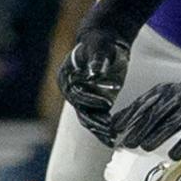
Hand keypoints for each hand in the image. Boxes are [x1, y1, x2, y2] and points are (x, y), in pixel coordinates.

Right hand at [57, 30, 131, 145]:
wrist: (105, 42)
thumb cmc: (101, 41)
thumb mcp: (100, 46)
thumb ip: (98, 58)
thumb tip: (96, 72)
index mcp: (66, 77)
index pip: (76, 93)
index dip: (90, 100)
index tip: (107, 104)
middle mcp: (70, 90)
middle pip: (81, 109)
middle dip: (95, 121)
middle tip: (109, 129)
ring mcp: (81, 98)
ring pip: (88, 118)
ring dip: (99, 130)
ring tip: (112, 139)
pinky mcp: (92, 103)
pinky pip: (96, 119)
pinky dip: (103, 129)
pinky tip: (113, 139)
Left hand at [111, 80, 180, 157]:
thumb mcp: (160, 99)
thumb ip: (139, 110)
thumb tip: (114, 123)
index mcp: (163, 91)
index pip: (144, 102)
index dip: (130, 115)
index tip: (117, 127)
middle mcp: (177, 97)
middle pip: (157, 112)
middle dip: (141, 128)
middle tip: (129, 142)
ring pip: (174, 122)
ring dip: (159, 135)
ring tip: (146, 147)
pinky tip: (174, 155)